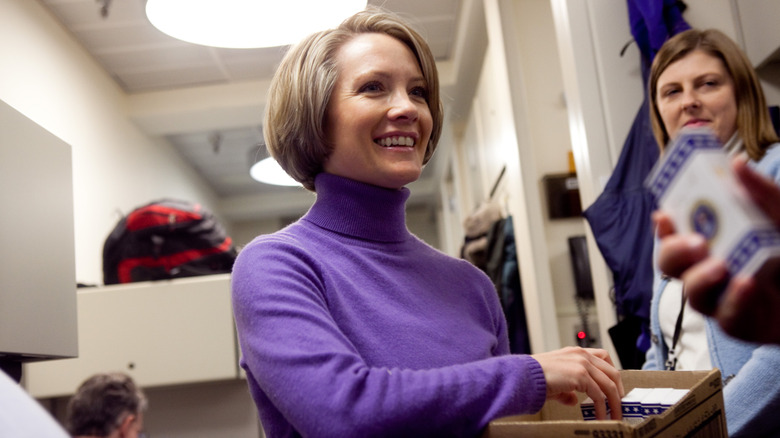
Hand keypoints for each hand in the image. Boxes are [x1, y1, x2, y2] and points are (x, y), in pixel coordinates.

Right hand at [531, 347, 623, 419]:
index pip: (603, 356)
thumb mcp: (555, 381)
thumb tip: (573, 400)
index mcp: (575, 352)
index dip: (612, 373)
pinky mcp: (580, 375)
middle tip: (618, 405)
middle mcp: (581, 355)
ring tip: (614, 416)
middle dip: (618, 390)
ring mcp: (582, 364)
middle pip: (612, 371)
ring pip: (609, 384)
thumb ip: (567, 389)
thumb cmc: (534, 377)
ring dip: (614, 403)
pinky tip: (600, 417)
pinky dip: (602, 408)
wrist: (523, 375)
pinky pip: (599, 395)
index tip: (615, 387)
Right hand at [655, 157, 779, 343]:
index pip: (674, 233)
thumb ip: (761, 193)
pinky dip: (734, 300)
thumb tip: (736, 165)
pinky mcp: (739, 323)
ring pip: (692, 293)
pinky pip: (726, 317)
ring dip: (701, 278)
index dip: (664, 226)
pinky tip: (746, 283)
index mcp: (711, 241)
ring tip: (721, 266)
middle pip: (671, 264)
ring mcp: (721, 298)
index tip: (664, 215)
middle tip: (694, 242)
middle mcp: (708, 268)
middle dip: (675, 252)